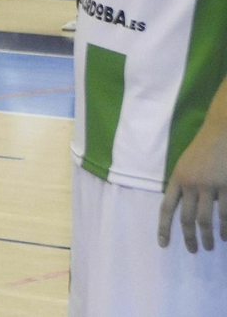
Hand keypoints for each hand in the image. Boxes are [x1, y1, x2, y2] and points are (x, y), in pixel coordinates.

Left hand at [159, 117, 226, 251]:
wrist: (220, 133)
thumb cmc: (202, 149)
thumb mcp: (184, 165)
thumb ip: (181, 186)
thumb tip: (180, 210)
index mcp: (177, 179)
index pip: (166, 208)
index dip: (164, 227)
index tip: (163, 244)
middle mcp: (191, 184)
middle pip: (187, 218)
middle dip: (189, 238)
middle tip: (194, 251)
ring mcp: (210, 186)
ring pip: (207, 219)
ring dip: (209, 237)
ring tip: (212, 247)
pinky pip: (226, 213)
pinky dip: (226, 227)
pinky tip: (226, 236)